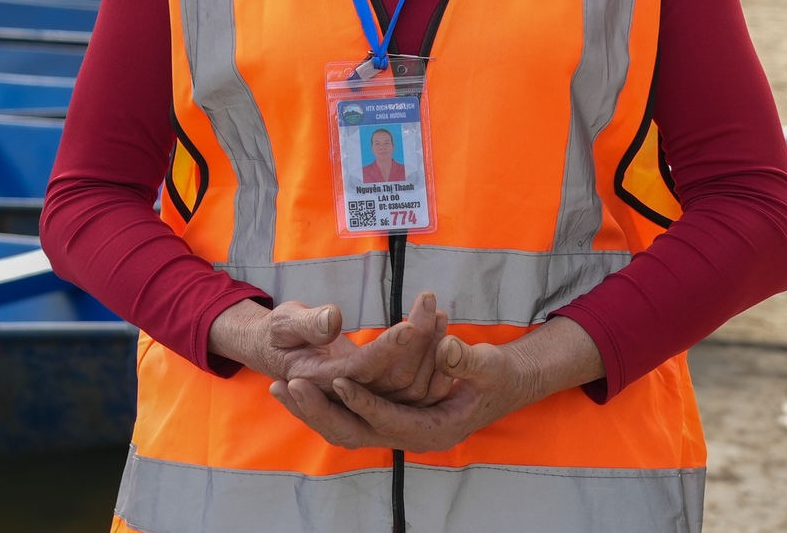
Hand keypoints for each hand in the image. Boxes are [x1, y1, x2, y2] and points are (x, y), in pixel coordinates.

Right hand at [208, 292, 446, 396]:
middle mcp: (347, 398)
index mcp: (321, 381)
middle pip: (394, 381)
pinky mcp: (378, 394)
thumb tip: (333, 319)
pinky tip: (441, 328)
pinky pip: (413, 386)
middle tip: (431, 305)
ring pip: (410, 386)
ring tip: (438, 310)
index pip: (362, 371)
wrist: (276, 353)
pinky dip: (430, 358)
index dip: (387, 349)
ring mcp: (366, 400)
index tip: (410, 324)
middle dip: (418, 341)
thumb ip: (307, 323)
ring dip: (429, 348)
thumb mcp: (283, 323)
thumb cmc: (278, 334)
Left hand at [269, 316, 603, 452]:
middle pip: (356, 434)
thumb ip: (467, 359)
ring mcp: (400, 430)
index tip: (336, 379)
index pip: (390, 421)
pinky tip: (300, 388)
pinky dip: (325, 404)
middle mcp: (413, 437)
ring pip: (346, 430)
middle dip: (321, 411)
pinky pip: (351, 418)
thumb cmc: (499, 375)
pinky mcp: (391, 418)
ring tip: (280, 386)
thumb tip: (447, 349)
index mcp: (436, 431)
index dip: (363, 401)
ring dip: (314, 410)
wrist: (506, 385)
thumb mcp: (489, 365)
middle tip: (288, 385)